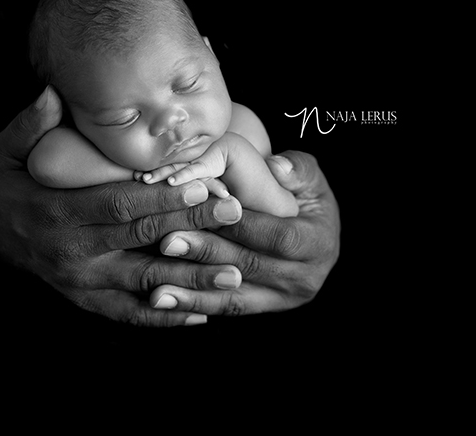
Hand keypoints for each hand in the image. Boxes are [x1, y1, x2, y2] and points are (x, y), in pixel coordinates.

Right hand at [0, 86, 246, 326]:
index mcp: (57, 213)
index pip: (119, 205)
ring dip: (190, 280)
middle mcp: (72, 253)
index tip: (202, 184)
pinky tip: (202, 313)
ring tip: (234, 274)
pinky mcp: (86, 301)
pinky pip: (128, 314)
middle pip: (140, 239)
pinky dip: (165, 317)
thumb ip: (31, 124)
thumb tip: (54, 91)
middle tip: (234, 213)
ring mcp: (80, 282)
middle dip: (191, 226)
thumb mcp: (4, 151)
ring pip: (143, 283)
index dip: (161, 197)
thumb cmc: (5, 186)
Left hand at [147, 152, 340, 314]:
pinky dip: (194, 303)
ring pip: (234, 296)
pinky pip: (226, 308)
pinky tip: (162, 299)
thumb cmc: (305, 195)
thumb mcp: (309, 176)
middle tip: (167, 241)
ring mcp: (284, 299)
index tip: (205, 210)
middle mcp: (305, 278)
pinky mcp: (263, 308)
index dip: (242, 226)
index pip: (278, 237)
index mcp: (319, 244)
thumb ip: (296, 168)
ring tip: (156, 284)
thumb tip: (276, 167)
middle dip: (207, 254)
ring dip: (193, 290)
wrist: (312, 230)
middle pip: (250, 266)